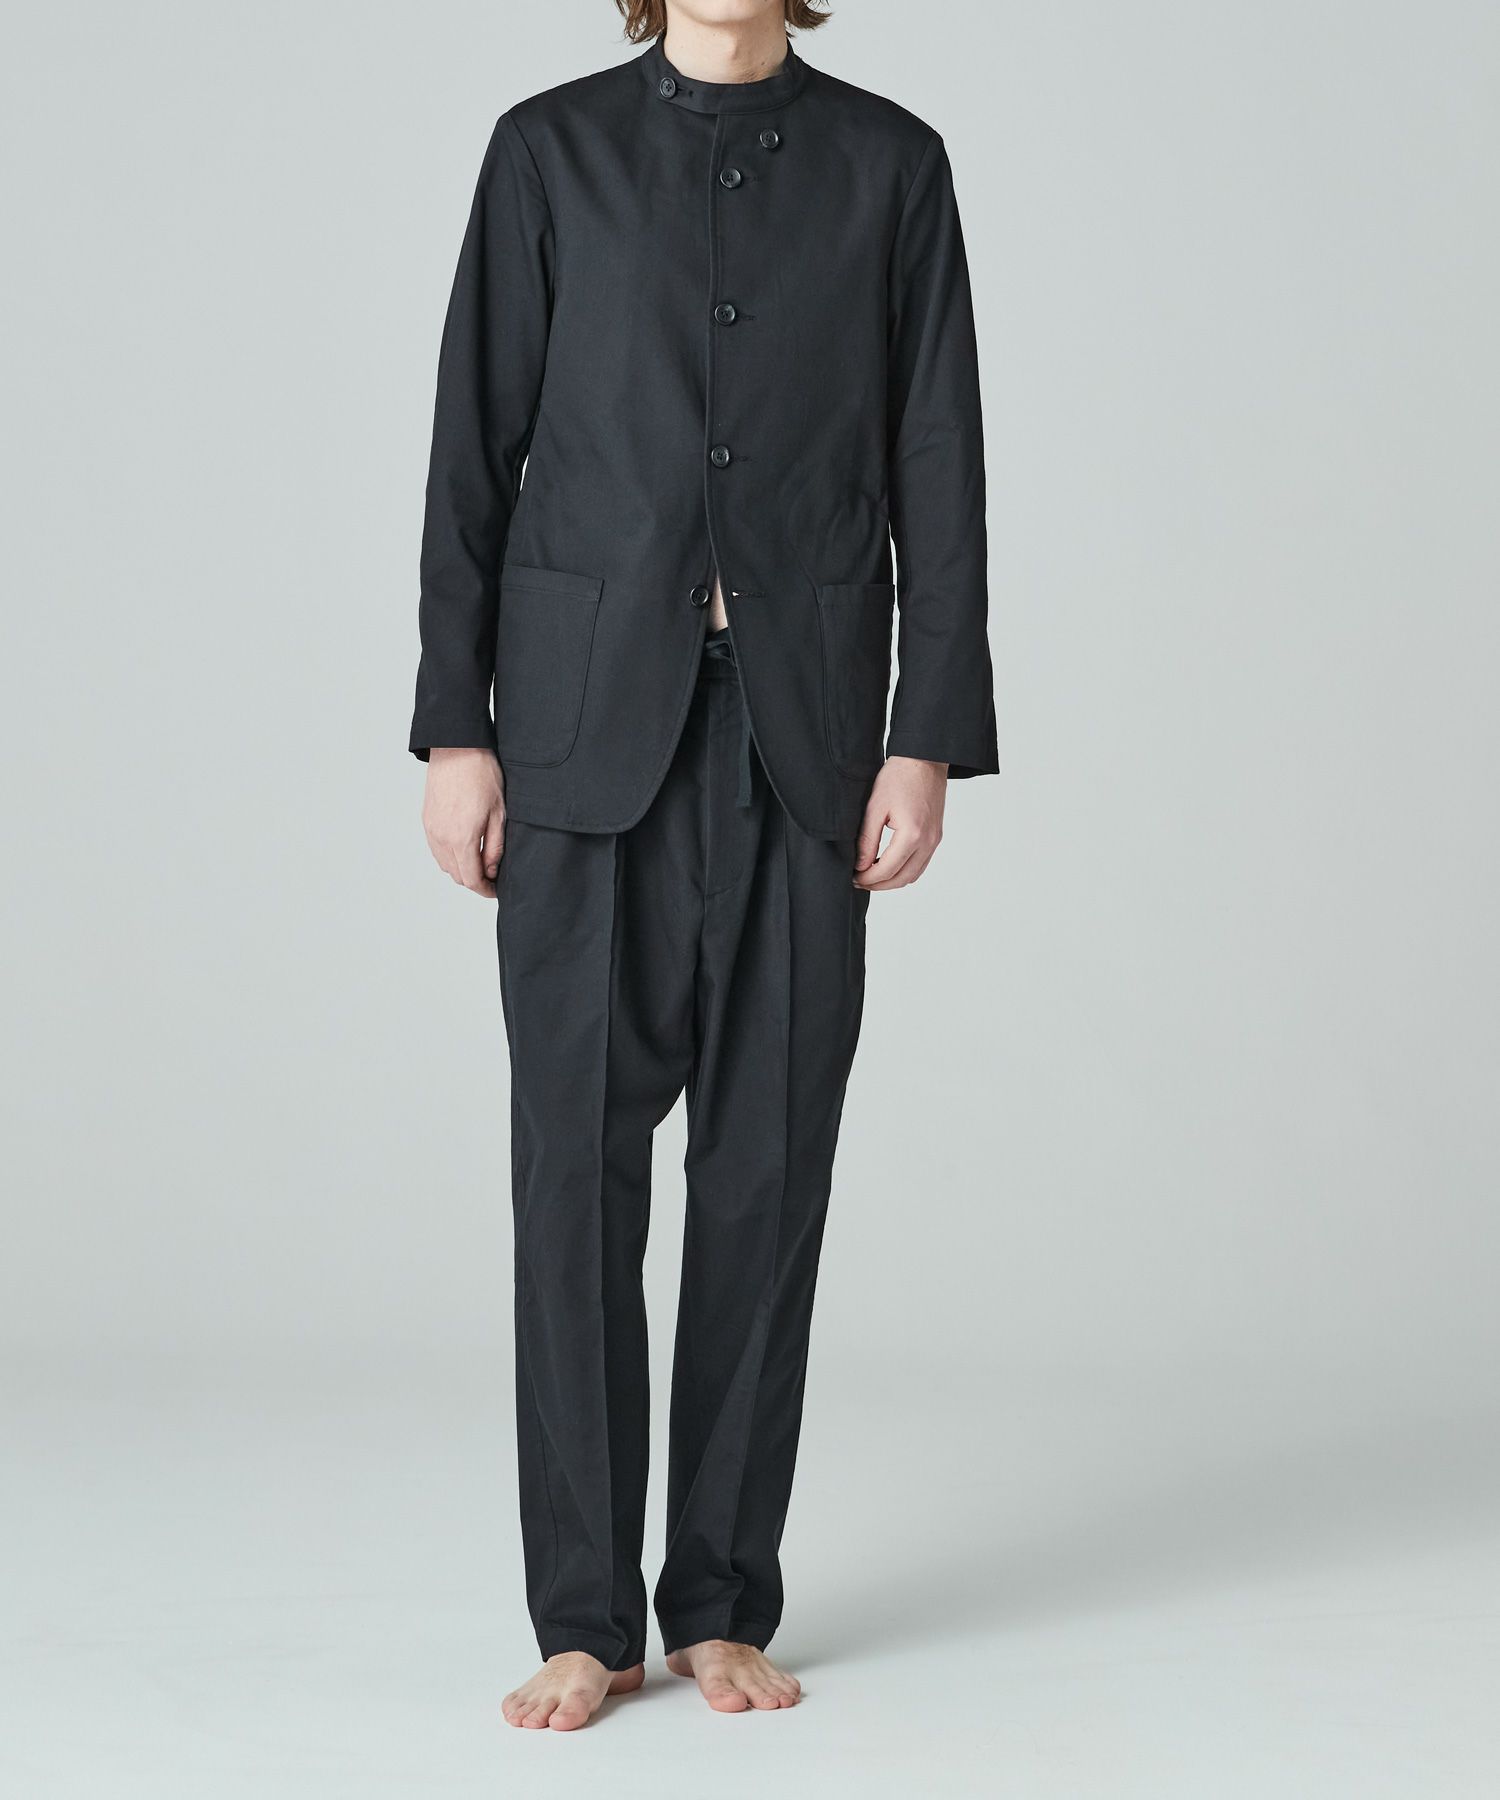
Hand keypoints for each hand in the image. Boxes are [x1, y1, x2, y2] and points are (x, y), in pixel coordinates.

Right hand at [423, 747, 505, 896]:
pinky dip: (450, 857)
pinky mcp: (426, 820)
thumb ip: (495, 847)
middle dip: (475, 881)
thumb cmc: (482, 775)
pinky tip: (464, 848)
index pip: (471, 879)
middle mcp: (442, 837)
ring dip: (461, 870)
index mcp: (462, 838)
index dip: (485, 890)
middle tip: (492, 876)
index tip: (496, 890)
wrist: (457, 748)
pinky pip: (436, 850)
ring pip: (445, 865)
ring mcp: (431, 829)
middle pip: (457, 876)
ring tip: (480, 862)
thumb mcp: (500, 813)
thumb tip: (490, 871)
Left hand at [853, 756, 947, 890]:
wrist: (924, 759)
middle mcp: (928, 842)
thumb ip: (867, 840)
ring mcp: (935, 840)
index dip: (867, 878)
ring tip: (870, 875)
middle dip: (878, 884)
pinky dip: (904, 871)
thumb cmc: (899, 776)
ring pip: (913, 875)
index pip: (886, 870)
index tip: (852, 876)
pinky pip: (921, 864)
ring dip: (892, 880)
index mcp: (912, 835)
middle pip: (902, 879)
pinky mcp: (936, 836)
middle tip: (858, 881)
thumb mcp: (875, 807)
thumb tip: (860, 865)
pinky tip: (887, 864)